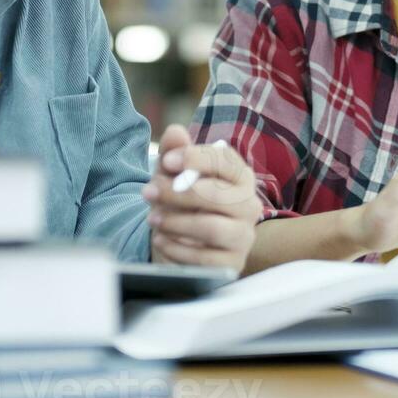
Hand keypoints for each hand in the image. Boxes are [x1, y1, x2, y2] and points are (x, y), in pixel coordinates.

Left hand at [142, 126, 259, 270]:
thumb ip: (174, 152)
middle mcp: (249, 205)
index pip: (227, 161)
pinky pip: (205, 258)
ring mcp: (243, 236)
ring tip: (152, 218)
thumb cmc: (181, 202)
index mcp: (240, 177)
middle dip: (178, 193)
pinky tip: (160, 240)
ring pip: (212, 228)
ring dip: (176, 221)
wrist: (180, 242)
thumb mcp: (172, 175)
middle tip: (148, 191)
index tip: (166, 161)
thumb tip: (175, 133)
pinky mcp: (232, 264)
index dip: (196, 158)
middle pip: (218, 196)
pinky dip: (176, 248)